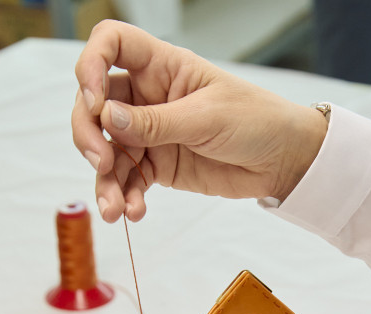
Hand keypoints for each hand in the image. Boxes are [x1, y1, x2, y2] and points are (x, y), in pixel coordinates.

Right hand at [72, 19, 327, 220]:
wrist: (282, 161)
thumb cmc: (255, 121)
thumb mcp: (206, 118)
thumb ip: (156, 122)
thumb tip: (107, 119)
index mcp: (161, 66)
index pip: (110, 44)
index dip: (91, 65)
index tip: (94, 99)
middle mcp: (148, 96)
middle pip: (95, 105)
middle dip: (88, 134)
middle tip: (101, 162)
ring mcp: (150, 133)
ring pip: (108, 150)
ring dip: (105, 180)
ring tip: (114, 209)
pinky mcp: (158, 166)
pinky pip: (129, 181)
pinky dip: (126, 197)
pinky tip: (134, 212)